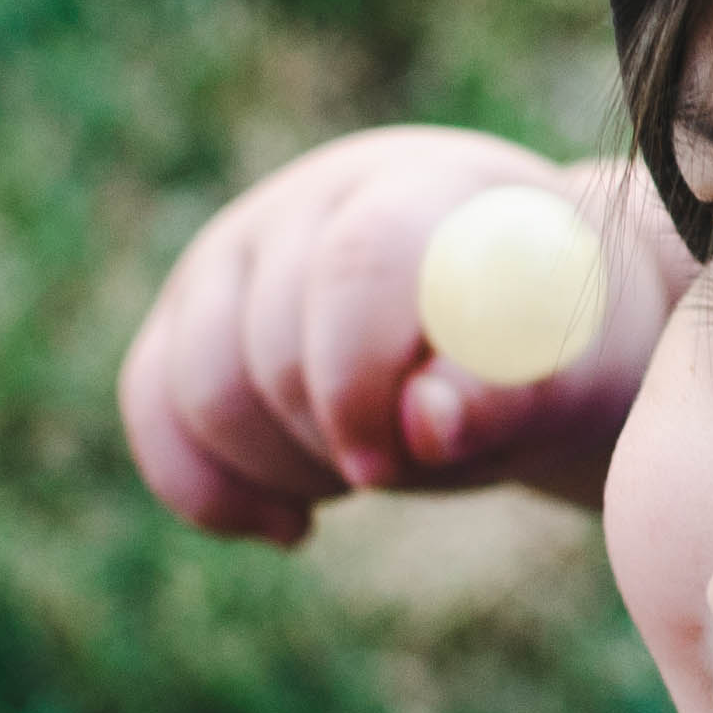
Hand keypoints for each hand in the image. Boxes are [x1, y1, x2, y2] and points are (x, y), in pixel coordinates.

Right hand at [115, 129, 685, 544]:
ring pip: (195, 388)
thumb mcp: (560, 370)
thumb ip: (507, 394)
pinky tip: (293, 525)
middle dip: (328, 440)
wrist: (515, 328)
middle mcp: (309, 202)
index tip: (391, 466)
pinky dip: (210, 490)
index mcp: (417, 187)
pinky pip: (152, 410)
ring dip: (279, 467)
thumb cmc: (547, 343)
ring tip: (366, 469)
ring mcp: (235, 254)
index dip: (358, 377)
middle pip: (263, 342)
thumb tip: (425, 427)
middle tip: (399, 469)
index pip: (356, 263)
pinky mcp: (187, 315)